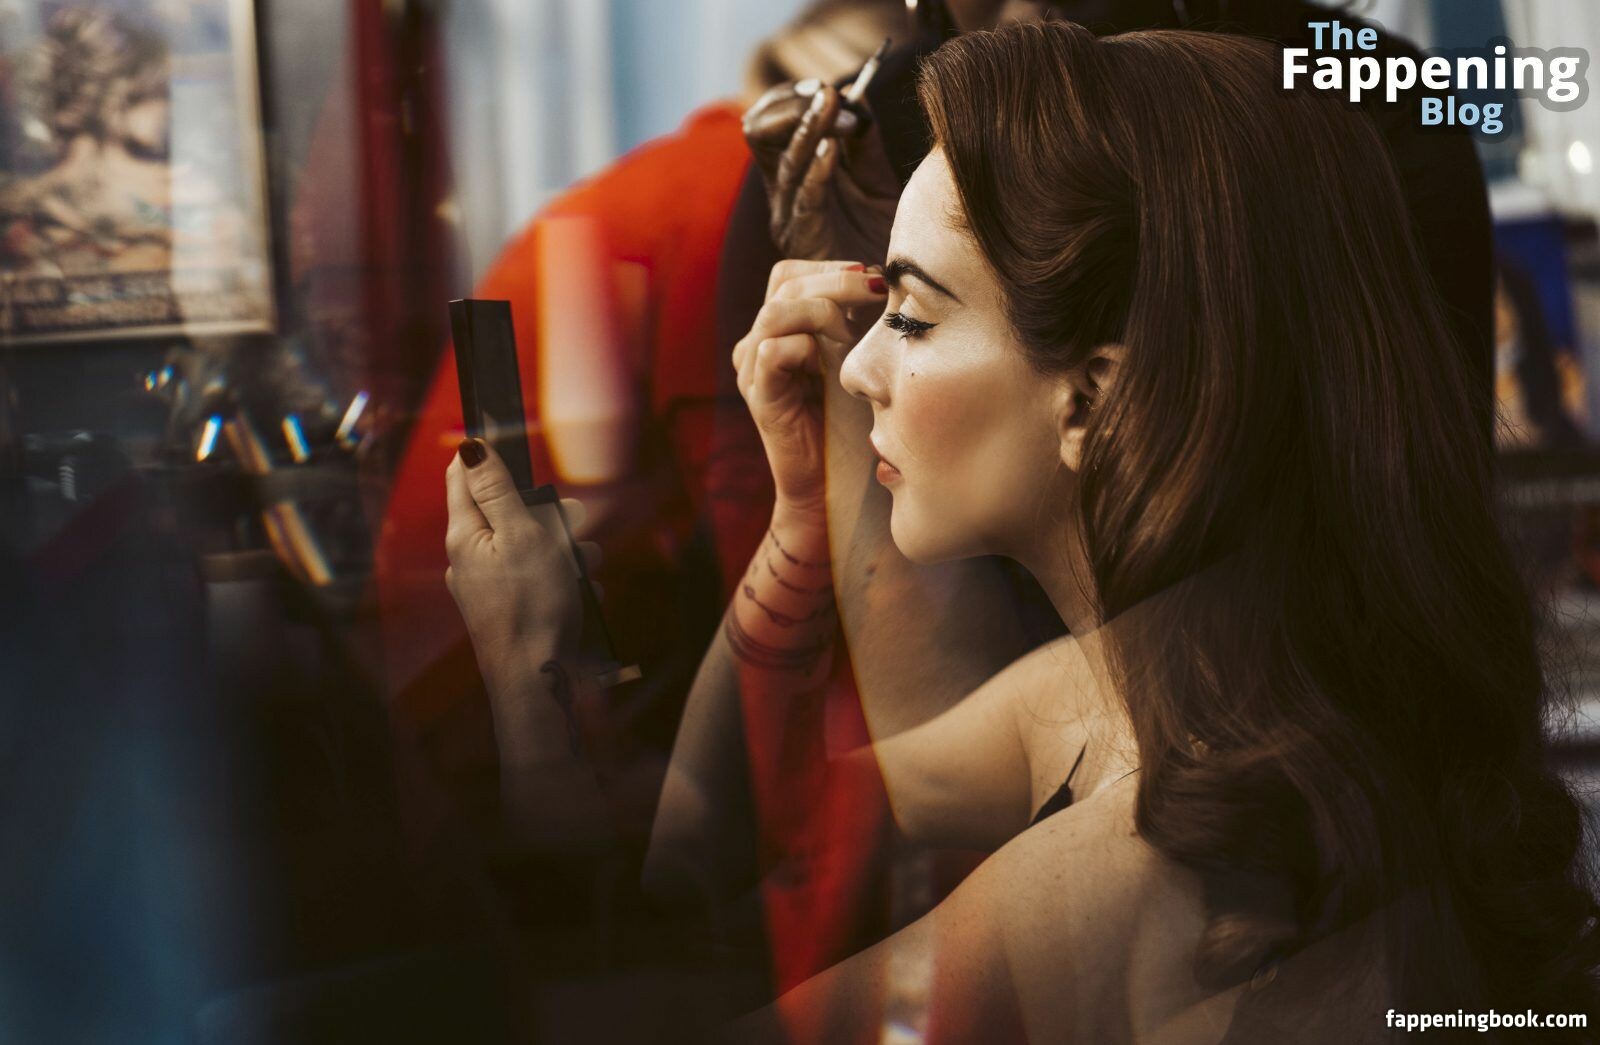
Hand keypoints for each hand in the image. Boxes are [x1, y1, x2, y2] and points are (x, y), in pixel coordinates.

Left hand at [444, 439, 598, 694]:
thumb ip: (497, 489)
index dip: (488, 456)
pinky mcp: (509, 605)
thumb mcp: (522, 535)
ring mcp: (489, 583)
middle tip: (571, 531)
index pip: (463, 475)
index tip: (517, 451)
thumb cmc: (532, 607)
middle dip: (549, 516)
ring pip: (532, 544)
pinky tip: (579, 595)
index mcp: (465, 534)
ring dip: (565, 551)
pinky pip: (539, 577)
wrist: (537, 679)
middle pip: (510, 510)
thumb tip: (470, 444)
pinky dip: (562, 581)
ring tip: (583, 572)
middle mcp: (470, 556)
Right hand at [732, 260, 886, 520]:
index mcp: (778, 331)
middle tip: (876, 292)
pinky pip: (771, 351)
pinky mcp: (759, 397)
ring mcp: (753, 370)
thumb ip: (855, 320)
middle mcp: (757, 344)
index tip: (874, 279)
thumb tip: (878, 275)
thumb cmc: (851, 425)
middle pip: (784, 282)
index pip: (790, 273)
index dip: (830, 269)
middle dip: (837, 281)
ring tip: (851, 336)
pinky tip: (832, 367)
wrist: (835, 487)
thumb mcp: (857, 359)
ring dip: (823, 312)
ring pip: (776, 311)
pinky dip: (807, 349)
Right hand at [743, 80, 899, 262]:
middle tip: (825, 94)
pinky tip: (833, 148)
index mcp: (793, 176)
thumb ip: (863, 140)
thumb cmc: (884, 240)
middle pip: (760, 136)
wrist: (894, 292)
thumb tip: (858, 94)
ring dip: (810, 129)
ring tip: (832, 106)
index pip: (768, 123)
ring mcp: (789, 219)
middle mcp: (783, 195)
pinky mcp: (804, 243)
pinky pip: (804, 200)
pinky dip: (818, 170)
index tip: (823, 87)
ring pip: (785, 164)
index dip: (789, 99)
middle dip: (790, 107)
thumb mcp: (876, 178)